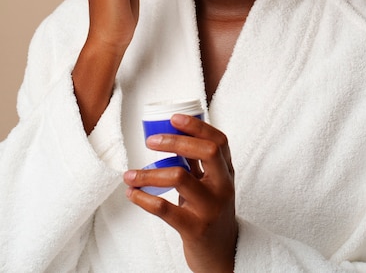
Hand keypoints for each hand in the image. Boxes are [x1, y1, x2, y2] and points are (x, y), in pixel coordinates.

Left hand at [124, 116, 236, 272]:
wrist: (222, 255)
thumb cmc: (211, 212)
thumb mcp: (212, 184)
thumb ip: (198, 163)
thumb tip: (174, 134)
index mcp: (226, 172)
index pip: (219, 141)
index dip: (197, 126)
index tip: (174, 118)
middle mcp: (222, 187)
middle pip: (206, 151)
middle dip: (175, 141)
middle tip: (151, 141)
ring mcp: (210, 208)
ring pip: (180, 177)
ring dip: (149, 173)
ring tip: (131, 174)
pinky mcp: (195, 229)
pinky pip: (165, 209)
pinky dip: (143, 199)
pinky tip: (132, 194)